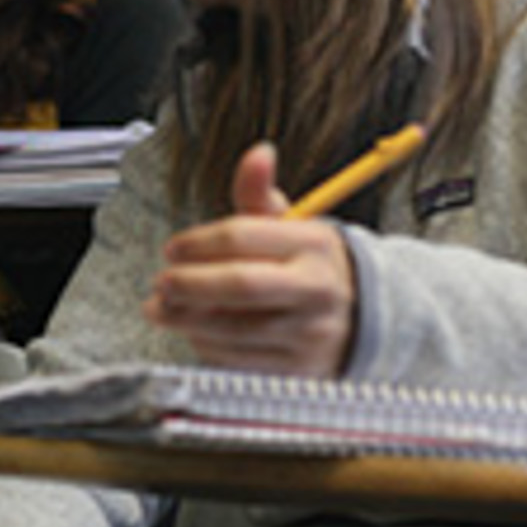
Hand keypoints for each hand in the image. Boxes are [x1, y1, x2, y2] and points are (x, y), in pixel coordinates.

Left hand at [144, 142, 356, 376]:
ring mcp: (310, 335)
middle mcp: (317, 290)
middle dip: (188, 284)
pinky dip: (207, 348)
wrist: (366, 321)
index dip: (196, 242)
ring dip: (186, 319)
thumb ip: (260, 193)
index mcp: (315, 246)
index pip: (242, 236)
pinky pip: (239, 362)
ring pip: (233, 329)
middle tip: (161, 283)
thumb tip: (258, 153)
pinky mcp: (298, 374)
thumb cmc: (310, 267)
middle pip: (239, 285)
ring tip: (163, 308)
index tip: (172, 248)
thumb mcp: (291, 227)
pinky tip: (195, 333)